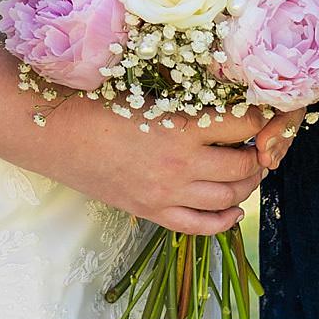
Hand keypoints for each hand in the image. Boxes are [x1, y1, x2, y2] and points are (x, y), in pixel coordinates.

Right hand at [51, 100, 306, 236]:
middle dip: (258, 155)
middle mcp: (182, 166)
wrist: (56, 135)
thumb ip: (183, 99)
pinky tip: (233, 210)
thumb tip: (220, 95)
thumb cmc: (97, 102)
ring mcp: (168, 194)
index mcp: (182, 128)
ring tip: (248, 171)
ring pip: (229, 198)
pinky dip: (224, 220)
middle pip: (243, 166)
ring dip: (246, 185)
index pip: (244, 126)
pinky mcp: (153, 213)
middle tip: (257, 144)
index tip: (261, 112)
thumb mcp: (147, 92)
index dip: (260, 118)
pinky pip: (201, 226)